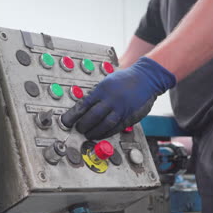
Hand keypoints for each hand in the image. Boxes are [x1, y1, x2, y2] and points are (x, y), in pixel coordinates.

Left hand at [61, 57, 175, 139]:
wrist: (146, 78)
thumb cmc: (125, 79)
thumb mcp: (107, 82)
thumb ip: (96, 95)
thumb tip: (83, 108)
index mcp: (102, 89)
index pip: (84, 105)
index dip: (74, 115)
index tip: (67, 121)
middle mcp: (111, 99)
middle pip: (93, 116)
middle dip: (83, 125)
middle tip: (78, 129)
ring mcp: (121, 108)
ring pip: (104, 124)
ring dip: (94, 131)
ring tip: (88, 134)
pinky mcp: (129, 116)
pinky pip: (116, 128)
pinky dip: (107, 133)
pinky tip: (101, 134)